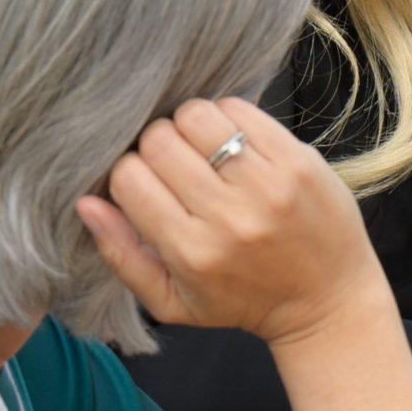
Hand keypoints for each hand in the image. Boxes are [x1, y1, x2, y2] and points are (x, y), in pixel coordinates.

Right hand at [77, 97, 390, 351]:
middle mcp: (229, 217)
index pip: (129, 179)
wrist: (327, 301)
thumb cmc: (242, 300)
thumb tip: (84, 203)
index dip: (129, 175)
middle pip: (159, 142)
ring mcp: (268, 185)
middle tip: (176, 166)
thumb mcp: (172, 301)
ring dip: (189, 125)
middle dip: (156, 147)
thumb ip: (121, 255)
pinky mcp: (298, 159)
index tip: (147, 186)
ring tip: (202, 150)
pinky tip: (232, 143)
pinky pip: (240, 109)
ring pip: (196, 116)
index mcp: (192, 252)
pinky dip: (227, 117)